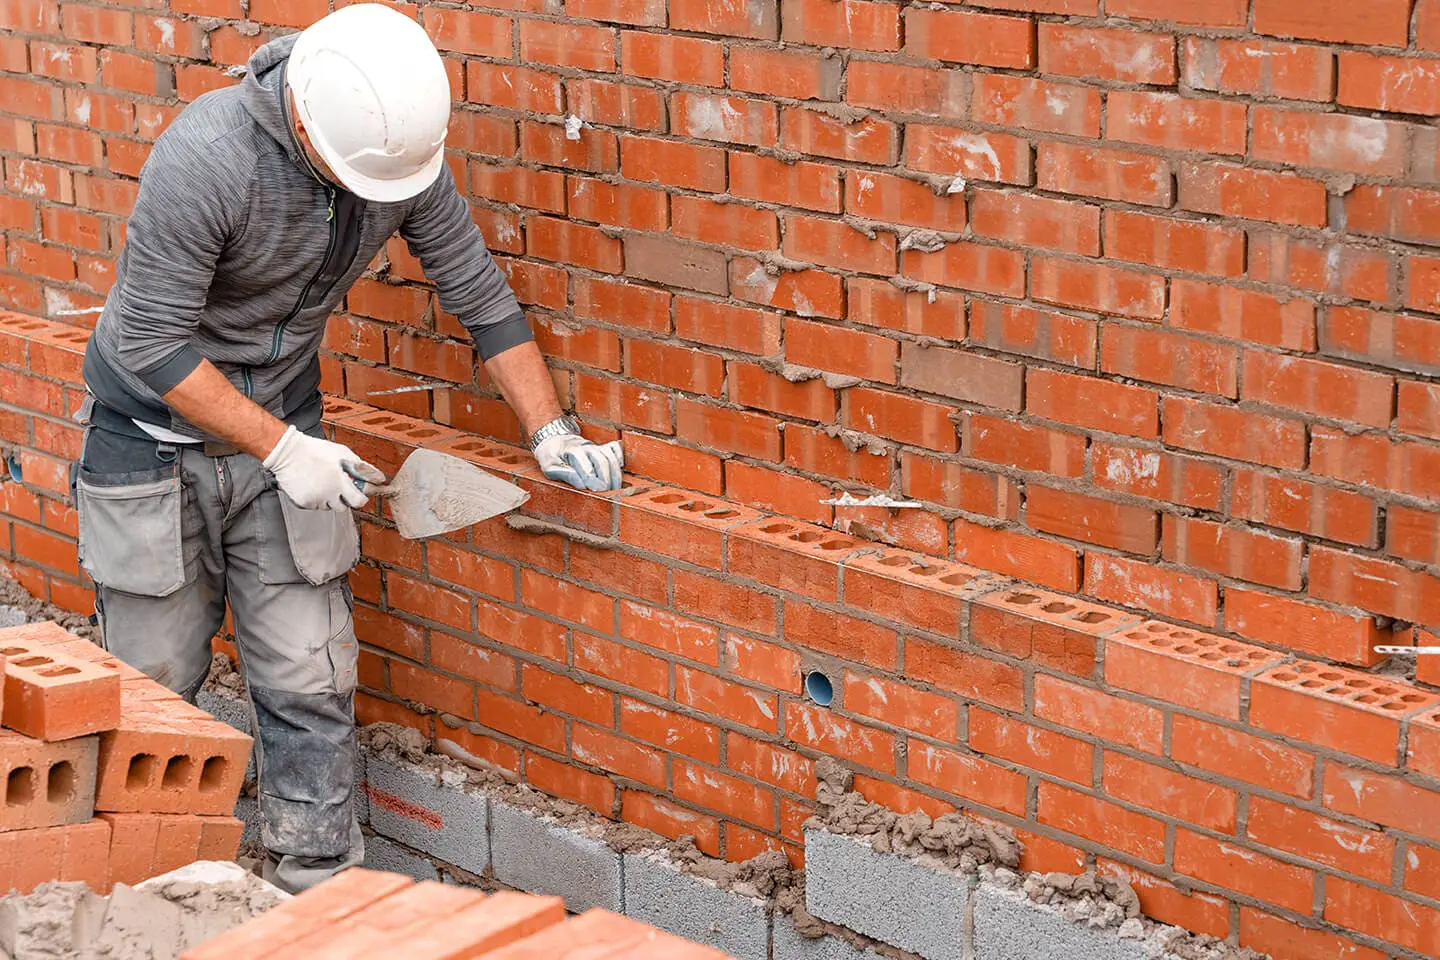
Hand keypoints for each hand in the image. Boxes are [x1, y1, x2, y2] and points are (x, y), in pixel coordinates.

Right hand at [262, 425, 385, 509]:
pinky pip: (315, 505)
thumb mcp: (344, 454)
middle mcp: (328, 494)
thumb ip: (363, 468)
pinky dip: (316, 498)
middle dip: (343, 498)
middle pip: (343, 506)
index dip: (359, 497)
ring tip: (322, 481)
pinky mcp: (303, 503)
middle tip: (337, 484)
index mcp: (340, 482)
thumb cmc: (316, 451)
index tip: (356, 491)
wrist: (287, 453)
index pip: (359, 501)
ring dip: (329, 498)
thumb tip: (380, 479)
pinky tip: (311, 484)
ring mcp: (315, 500)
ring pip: (328, 506)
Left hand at [534, 434, 623, 491]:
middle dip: (606, 478)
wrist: (553, 439)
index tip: (595, 491)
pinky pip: (615, 449)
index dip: (591, 479)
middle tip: (606, 492)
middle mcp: (586, 447)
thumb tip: (581, 485)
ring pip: (610, 456)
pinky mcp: (601, 447)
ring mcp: (595, 446)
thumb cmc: (550, 456)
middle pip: (601, 460)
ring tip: (616, 488)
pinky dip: (621, 458)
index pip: (585, 466)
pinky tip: (621, 469)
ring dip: (615, 473)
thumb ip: (564, 475)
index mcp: (572, 451)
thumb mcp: (549, 466)